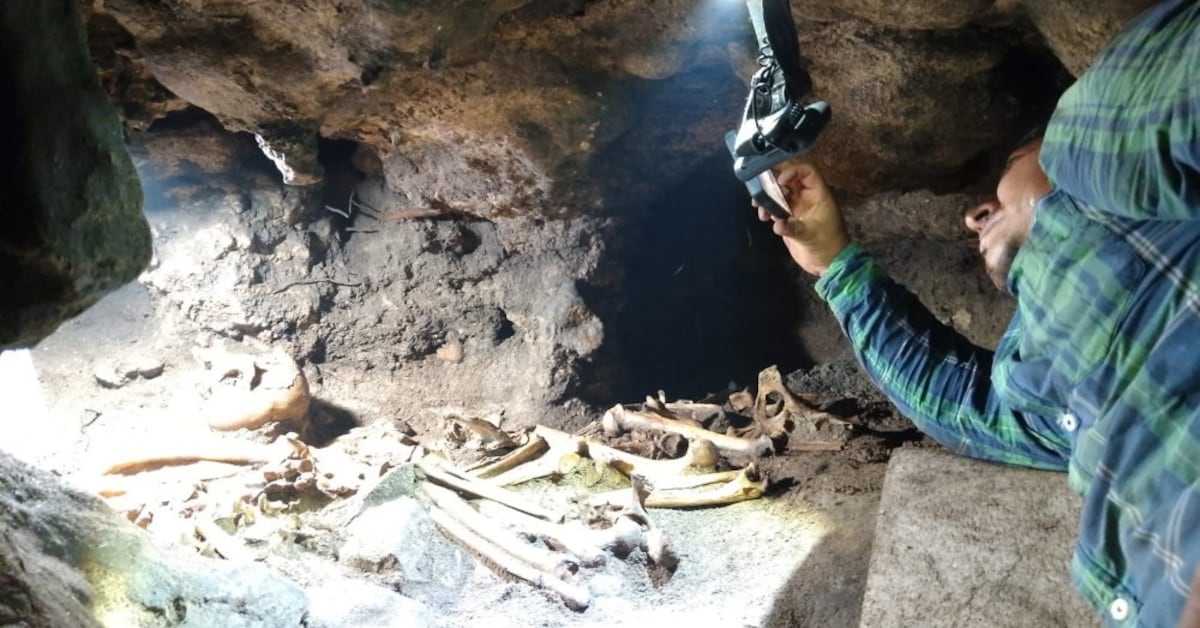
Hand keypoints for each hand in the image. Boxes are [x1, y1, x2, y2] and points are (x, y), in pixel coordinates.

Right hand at [756, 161, 849, 275]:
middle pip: (789, 178)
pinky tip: (763, 217)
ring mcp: (797, 206)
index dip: (793, 171)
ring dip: (767, 195)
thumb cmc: (827, 245)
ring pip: (780, 192)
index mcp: (818, 194)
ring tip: (758, 204)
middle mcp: (806, 197)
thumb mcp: (811, 236)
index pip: (807, 172)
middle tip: (759, 181)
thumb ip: (793, 228)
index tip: (780, 180)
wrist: (827, 263)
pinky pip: (775, 206)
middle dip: (774, 179)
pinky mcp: (788, 217)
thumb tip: (777, 225)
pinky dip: (767, 208)